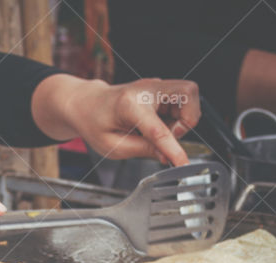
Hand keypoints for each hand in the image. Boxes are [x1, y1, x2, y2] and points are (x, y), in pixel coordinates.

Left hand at [32, 75, 200, 165]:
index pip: (159, 130)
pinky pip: (181, 100)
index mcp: (129, 105)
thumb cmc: (95, 123)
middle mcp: (146, 89)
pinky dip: (177, 115)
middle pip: (188, 92)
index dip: (173, 149)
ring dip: (182, 118)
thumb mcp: (114, 146)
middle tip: (171, 135)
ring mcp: (154, 85)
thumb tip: (167, 156)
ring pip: (189, 96)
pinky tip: (158, 123)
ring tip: (160, 130)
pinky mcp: (159, 88)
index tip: (183, 163)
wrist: (86, 103)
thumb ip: (142, 150)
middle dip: (189, 119)